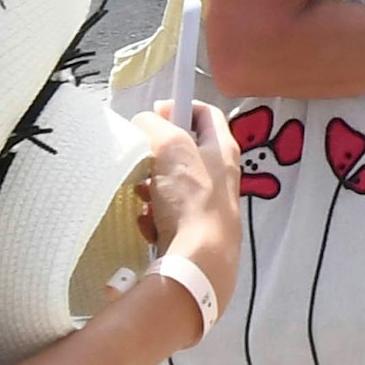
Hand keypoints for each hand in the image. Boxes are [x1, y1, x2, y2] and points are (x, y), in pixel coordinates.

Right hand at [138, 100, 242, 308]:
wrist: (199, 258)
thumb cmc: (190, 197)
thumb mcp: (170, 147)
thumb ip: (154, 125)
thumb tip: (145, 122)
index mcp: (222, 149)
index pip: (206, 112)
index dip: (180, 106)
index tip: (156, 112)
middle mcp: (220, 174)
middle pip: (183, 151)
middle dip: (156, 153)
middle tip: (141, 158)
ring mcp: (207, 204)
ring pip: (170, 184)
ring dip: (149, 186)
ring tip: (141, 194)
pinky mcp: (193, 230)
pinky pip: (165, 213)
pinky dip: (151, 215)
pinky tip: (146, 222)